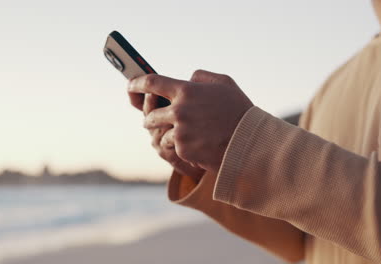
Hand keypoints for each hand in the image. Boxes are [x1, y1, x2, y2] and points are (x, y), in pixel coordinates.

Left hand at [128, 70, 252, 172]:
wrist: (250, 142)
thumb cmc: (239, 110)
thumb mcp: (224, 83)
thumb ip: (201, 77)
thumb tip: (187, 78)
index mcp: (186, 91)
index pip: (151, 82)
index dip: (136, 83)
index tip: (130, 84)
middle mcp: (179, 111)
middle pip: (149, 114)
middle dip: (150, 116)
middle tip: (153, 118)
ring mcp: (180, 132)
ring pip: (159, 133)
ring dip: (167, 134)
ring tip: (180, 135)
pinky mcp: (183, 151)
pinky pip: (172, 148)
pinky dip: (180, 147)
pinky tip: (194, 146)